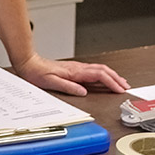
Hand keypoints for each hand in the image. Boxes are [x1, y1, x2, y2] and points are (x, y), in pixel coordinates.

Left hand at [12, 52, 130, 95]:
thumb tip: (83, 91)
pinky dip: (103, 74)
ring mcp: (76, 67)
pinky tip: (104, 79)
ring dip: (112, 75)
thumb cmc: (37, 73)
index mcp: (75, 72)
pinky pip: (93, 70)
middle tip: (126, 86)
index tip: (119, 89)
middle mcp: (77, 68)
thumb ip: (67, 87)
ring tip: (120, 82)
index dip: (111, 82)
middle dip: (116, 78)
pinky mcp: (74, 69)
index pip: (99, 75)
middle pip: (103, 70)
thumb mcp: (50, 82)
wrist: (29, 63)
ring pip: (100, 69)